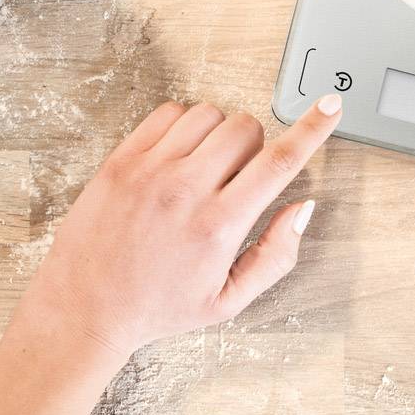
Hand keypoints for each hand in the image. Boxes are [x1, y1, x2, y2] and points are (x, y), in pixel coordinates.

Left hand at [0, 95, 342, 414]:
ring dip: (217, 133)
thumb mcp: (229, 301)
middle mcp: (186, 191)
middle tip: (236, 177)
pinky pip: (168, 112)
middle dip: (254, 145)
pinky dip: (182, 125)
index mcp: (219, 226)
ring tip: (202, 167)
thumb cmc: (156, 307)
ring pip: (209, 114)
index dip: (312, 129)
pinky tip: (176, 157)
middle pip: (246, 127)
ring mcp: (150, 171)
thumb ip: (276, 254)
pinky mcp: (122, 160)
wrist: (83, 309)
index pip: (279, 161)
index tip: (331, 105)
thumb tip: (303, 208)